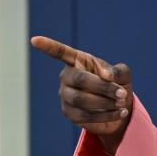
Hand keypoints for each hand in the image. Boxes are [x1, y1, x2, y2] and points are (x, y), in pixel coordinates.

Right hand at [30, 35, 132, 152]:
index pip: (60, 52)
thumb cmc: (118, 85)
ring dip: (106, 102)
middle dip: (103, 87)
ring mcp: (65, 96)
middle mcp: (67, 77)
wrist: (119, 109)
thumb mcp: (122, 74)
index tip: (34, 40)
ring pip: (82, 100)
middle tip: (122, 93)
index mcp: (77, 61)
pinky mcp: (70, 114)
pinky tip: (120, 113)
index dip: (48, 46)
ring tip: (122, 102)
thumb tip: (106, 76)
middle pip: (80, 80)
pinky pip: (86, 116)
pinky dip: (106, 115)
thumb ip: (116, 71)